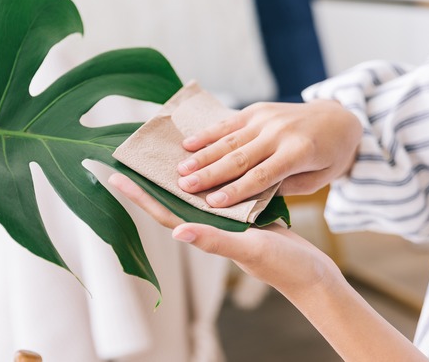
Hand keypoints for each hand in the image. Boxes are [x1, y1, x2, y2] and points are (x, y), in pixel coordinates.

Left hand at [108, 173, 340, 297]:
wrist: (312, 274)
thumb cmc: (282, 267)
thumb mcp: (249, 249)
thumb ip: (214, 241)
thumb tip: (177, 232)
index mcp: (204, 234)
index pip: (164, 213)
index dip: (140, 196)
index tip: (116, 176)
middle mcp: (209, 227)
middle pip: (172, 200)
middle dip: (151, 181)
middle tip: (130, 157)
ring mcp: (225, 221)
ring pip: (194, 195)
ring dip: (176, 176)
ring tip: (161, 153)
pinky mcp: (243, 215)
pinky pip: (218, 192)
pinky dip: (208, 176)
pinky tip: (206, 161)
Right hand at [176, 99, 361, 206]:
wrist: (340, 117)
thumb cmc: (329, 156)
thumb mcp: (318, 179)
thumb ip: (285, 186)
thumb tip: (251, 196)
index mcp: (299, 153)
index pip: (262, 176)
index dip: (236, 190)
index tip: (212, 203)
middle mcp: (279, 133)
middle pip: (239, 158)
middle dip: (209, 174)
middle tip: (184, 187)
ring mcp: (267, 118)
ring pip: (229, 140)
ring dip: (202, 156)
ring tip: (180, 169)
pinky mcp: (258, 110)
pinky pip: (229, 123)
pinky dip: (207, 134)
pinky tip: (187, 144)